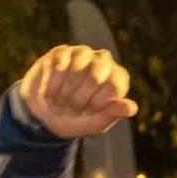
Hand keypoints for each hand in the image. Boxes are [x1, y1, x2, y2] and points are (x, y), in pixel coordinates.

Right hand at [18, 45, 139, 139]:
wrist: (44, 115)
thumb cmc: (75, 120)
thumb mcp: (93, 125)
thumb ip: (112, 116)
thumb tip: (132, 108)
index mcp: (116, 78)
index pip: (114, 86)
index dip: (97, 103)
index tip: (87, 112)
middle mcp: (103, 61)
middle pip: (94, 77)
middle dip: (77, 100)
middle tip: (68, 110)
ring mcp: (82, 54)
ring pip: (75, 69)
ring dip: (63, 93)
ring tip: (57, 102)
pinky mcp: (61, 53)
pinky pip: (58, 65)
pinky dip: (51, 84)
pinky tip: (48, 93)